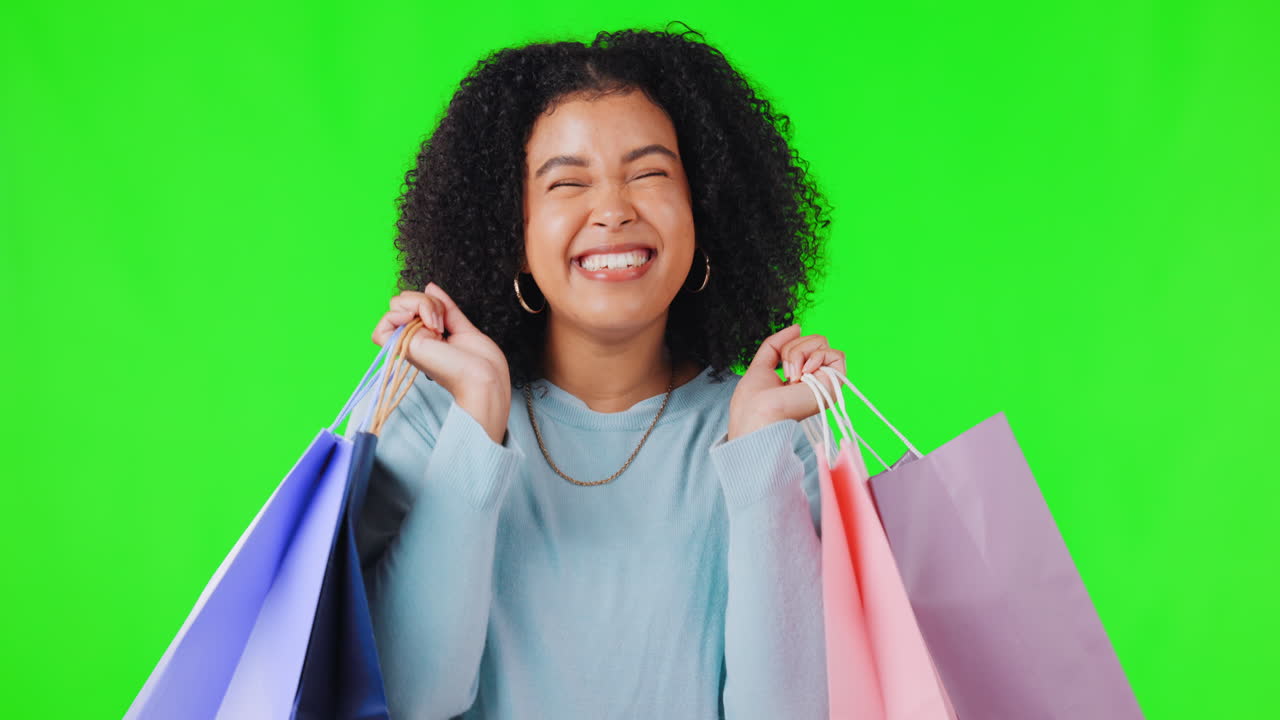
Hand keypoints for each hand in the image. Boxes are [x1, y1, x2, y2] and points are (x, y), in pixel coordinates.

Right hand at [371, 282, 510, 443]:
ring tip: (438, 326)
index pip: (412, 304)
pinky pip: (384, 324)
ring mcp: (408, 343)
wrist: (486, 378)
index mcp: (426, 336)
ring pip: (395, 304)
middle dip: (426, 301)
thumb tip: (429, 287)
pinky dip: (398, 314)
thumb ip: (444, 307)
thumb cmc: (481, 363)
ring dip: (421, 304)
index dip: (429, 301)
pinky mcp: (404, 347)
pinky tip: (418, 321)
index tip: (446, 318)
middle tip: (442, 323)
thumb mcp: (462, 326)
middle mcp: (414, 339)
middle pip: (402, 300)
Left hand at [726, 324, 845, 440]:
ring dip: (800, 353)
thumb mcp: (762, 364)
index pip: (804, 346)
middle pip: (813, 340)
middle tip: (785, 373)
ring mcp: (824, 381)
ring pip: (822, 343)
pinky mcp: (833, 384)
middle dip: (792, 349)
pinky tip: (805, 374)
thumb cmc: (754, 400)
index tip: (779, 360)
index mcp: (799, 377)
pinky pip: (836, 354)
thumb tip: (798, 327)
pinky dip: (817, 357)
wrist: (757, 415)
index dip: (791, 346)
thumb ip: (777, 344)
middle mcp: (815, 379)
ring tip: (792, 377)